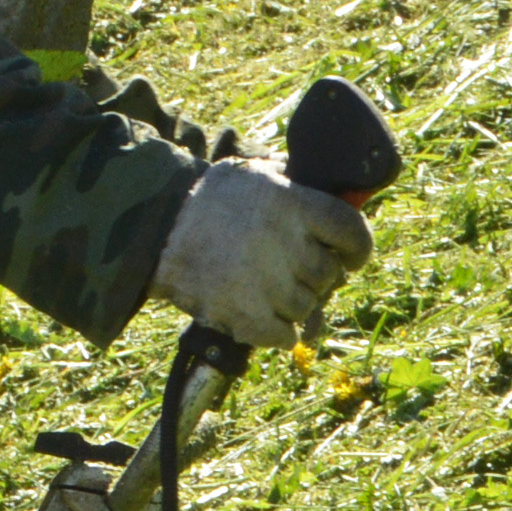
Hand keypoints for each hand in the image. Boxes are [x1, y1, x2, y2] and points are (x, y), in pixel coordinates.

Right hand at [152, 158, 370, 349]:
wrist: (155, 228)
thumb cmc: (209, 199)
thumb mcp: (256, 174)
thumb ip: (298, 184)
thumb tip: (342, 195)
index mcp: (293, 203)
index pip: (351, 231)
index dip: (357, 248)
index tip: (350, 256)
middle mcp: (286, 243)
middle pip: (328, 275)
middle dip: (317, 276)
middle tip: (296, 271)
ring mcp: (267, 284)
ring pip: (307, 308)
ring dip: (294, 303)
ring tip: (269, 290)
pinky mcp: (246, 317)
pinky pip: (285, 336)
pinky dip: (280, 333)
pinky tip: (265, 317)